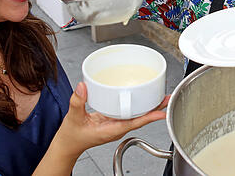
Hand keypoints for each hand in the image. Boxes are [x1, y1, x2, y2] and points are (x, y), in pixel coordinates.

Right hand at [52, 82, 168, 158]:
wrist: (67, 146)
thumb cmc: (71, 138)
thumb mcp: (73, 118)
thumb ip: (77, 102)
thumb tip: (83, 87)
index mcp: (111, 130)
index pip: (134, 123)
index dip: (149, 117)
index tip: (161, 112)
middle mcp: (116, 128)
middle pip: (140, 118)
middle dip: (155, 109)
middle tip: (167, 98)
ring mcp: (115, 125)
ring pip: (136, 116)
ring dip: (149, 107)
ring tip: (161, 97)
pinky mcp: (112, 121)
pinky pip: (128, 113)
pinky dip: (136, 105)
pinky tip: (141, 98)